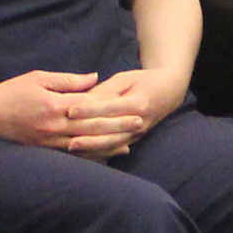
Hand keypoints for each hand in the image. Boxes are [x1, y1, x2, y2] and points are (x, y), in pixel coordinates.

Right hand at [0, 69, 149, 153]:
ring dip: (109, 144)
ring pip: (86, 145)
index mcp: (56, 107)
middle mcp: (56, 127)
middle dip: (118, 127)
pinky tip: (104, 156)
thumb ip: (68, 81)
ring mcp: (51, 142)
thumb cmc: (12, 92)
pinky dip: (91, 155)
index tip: (133, 106)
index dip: (113, 108)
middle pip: (93, 128)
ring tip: (129, 143)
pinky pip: (74, 155)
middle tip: (139, 124)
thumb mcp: (40, 78)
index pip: (91, 107)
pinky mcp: (47, 150)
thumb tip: (95, 79)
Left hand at [56, 67, 185, 159]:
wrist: (168, 93)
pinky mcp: (133, 141)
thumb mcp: (125, 79)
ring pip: (111, 144)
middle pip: (109, 129)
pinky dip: (98, 152)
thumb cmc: (143, 81)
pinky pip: (114, 150)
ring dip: (90, 146)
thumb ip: (104, 90)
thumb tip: (81, 99)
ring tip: (71, 147)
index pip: (108, 107)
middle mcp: (139, 122)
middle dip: (86, 132)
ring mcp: (137, 135)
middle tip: (64, 133)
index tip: (69, 111)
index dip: (88, 110)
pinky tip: (82, 154)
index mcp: (137, 103)